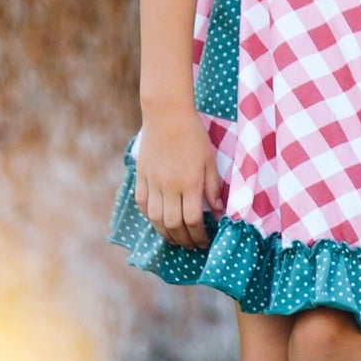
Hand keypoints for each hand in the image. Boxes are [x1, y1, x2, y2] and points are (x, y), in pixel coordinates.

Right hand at [136, 104, 224, 248]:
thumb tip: (218, 211)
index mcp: (189, 183)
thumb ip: (213, 187)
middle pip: (173, 224)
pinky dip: (149, 217)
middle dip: (183, 240)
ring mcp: (153, 182)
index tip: (205, 241)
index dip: (199, 235)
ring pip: (155, 218)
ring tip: (175, 239)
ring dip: (165, 234)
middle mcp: (169, 187)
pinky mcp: (142, 176)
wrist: (167, 115)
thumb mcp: (210, 160)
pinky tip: (158, 221)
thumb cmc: (193, 136)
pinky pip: (142, 204)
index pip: (193, 220)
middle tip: (191, 245)